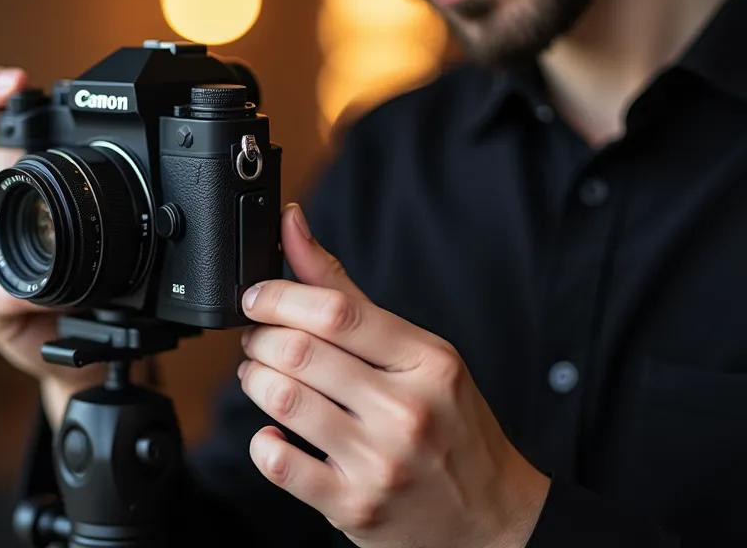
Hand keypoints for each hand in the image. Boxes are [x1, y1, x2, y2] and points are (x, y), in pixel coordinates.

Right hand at [0, 66, 106, 425]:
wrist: (89, 344)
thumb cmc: (98, 273)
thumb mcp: (112, 220)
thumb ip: (124, 181)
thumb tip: (188, 141)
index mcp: (10, 175)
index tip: (14, 79)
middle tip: (25, 161)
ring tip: (20, 220)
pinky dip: (12, 291)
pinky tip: (35, 294)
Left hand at [237, 204, 551, 547]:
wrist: (492, 518)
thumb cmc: (454, 430)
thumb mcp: (422, 356)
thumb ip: (349, 296)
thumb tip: (295, 228)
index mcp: (429, 362)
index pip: (337, 311)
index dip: (279, 295)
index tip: (258, 297)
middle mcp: (407, 410)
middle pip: (299, 352)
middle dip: (259, 338)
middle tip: (258, 340)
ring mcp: (380, 461)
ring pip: (281, 401)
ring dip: (254, 381)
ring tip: (262, 378)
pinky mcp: (354, 506)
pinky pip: (279, 464)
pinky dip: (262, 442)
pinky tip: (274, 433)